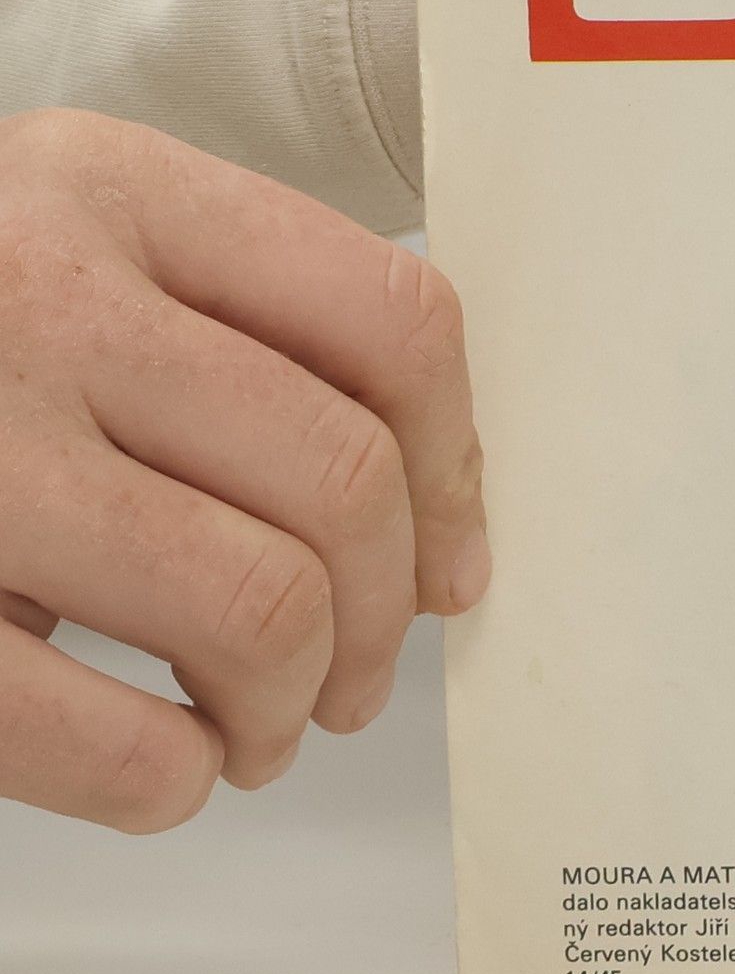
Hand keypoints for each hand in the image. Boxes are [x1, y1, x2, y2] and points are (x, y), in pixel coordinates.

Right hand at [0, 111, 488, 832]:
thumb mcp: (82, 252)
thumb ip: (250, 336)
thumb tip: (439, 528)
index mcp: (115, 192)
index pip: (390, 320)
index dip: (455, 466)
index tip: (452, 557)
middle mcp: (39, 297)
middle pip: (342, 481)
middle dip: (384, 616)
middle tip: (355, 675)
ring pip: (259, 606)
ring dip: (294, 702)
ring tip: (262, 722)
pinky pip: (114, 741)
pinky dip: (174, 780)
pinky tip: (164, 761)